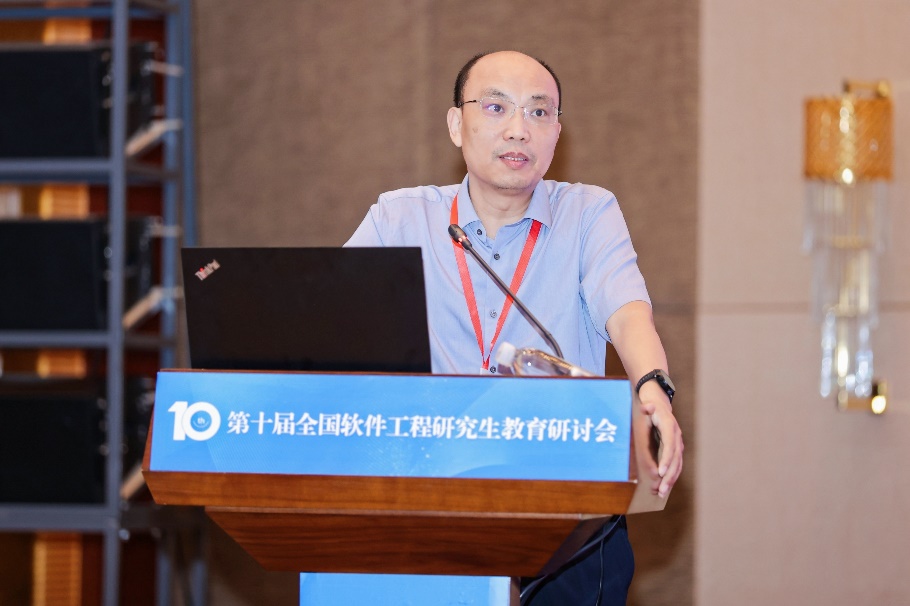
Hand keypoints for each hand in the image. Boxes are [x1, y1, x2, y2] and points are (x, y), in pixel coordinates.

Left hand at [635, 381, 682, 497]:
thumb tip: (647, 407)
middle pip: (676, 459)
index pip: (670, 446)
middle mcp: (676, 436)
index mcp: (669, 426)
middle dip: (669, 476)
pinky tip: (664, 487)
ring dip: (671, 480)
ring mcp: (677, 444)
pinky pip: (675, 465)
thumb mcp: (647, 404)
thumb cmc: (649, 407)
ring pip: (677, 465)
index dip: (666, 459)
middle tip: (661, 490)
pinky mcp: (675, 450)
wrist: (658, 404)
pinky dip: (671, 477)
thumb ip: (646, 407)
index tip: (661, 472)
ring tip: (662, 493)